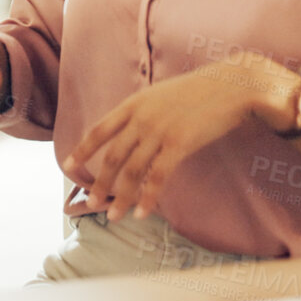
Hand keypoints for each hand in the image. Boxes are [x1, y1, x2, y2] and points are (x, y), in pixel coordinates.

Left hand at [64, 57, 299, 221]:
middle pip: (112, 155)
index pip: (98, 130)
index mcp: (133, 104)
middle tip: (90, 202)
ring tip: (114, 215)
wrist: (232, 84)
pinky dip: (148, 197)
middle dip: (99, 181)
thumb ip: (142, 113)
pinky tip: (142, 212)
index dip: (82, 150)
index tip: (68, 167)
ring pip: (132, 170)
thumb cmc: (198, 91)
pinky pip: (158, 176)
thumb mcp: (160, 95)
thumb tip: (129, 133)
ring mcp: (159, 131)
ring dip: (121, 196)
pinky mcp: (180, 144)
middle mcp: (141, 118)